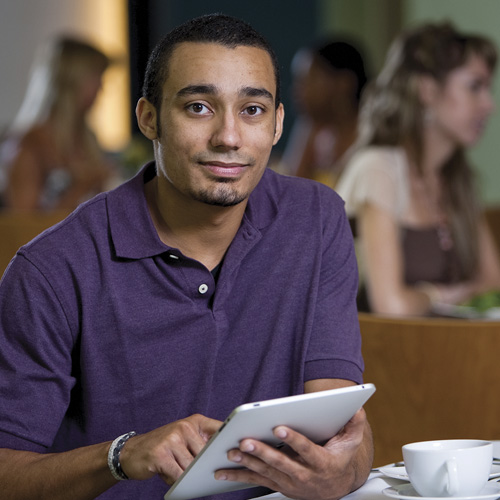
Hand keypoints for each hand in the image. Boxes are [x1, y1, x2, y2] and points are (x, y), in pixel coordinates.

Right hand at [119, 414, 221, 484]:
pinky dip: (178, 481)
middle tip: (206, 474)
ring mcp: (172, 439)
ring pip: (192, 466)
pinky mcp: (161, 454)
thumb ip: (202, 443)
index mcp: (195, 421)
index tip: (241, 450)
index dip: (230, 440)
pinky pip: (178, 474)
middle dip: (206, 467)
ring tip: (179, 472)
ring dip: (188, 476)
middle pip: (206, 454)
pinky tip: (173, 479)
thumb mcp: (184, 438)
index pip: (219, 429)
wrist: (131, 452)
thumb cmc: (164, 447)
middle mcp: (185, 426)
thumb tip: (227, 456)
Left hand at [215, 409, 369, 499]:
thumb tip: (357, 409)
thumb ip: (354, 425)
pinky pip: (256, 481)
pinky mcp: (278, 484)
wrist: (335, 488)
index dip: (293, 439)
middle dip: (262, 452)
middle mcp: (304, 475)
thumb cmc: (339, 459)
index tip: (279, 427)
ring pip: (265, 473)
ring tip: (232, 452)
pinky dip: (239, 476)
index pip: (306, 450)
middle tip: (246, 441)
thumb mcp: (351, 442)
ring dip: (247, 463)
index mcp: (321, 462)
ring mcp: (289, 482)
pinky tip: (223, 471)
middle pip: (281, 463)